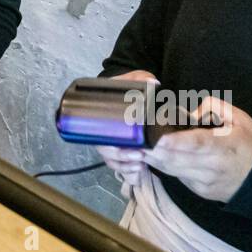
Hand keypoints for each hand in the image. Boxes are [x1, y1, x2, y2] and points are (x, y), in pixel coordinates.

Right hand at [94, 70, 158, 186]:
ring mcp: (109, 138)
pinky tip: (137, 172)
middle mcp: (101, 128)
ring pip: (109, 159)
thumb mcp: (135, 78)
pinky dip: (126, 171)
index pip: (98, 134)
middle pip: (104, 150)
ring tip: (140, 167)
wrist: (129, 89)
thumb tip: (153, 83)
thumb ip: (141, 79)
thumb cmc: (129, 85)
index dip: (112, 148)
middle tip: (139, 158)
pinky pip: (117, 164)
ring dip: (123, 167)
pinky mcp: (119, 146)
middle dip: (120, 159)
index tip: (131, 149)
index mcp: (101, 113)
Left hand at [142, 96, 251, 202]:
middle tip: (136, 140)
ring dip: (154, 159)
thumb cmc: (249, 144)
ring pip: (174, 170)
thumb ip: (215, 107)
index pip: (199, 144)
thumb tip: (191, 112)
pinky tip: (154, 157)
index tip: (160, 139)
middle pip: (179, 159)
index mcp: (225, 145)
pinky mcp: (200, 191)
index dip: (178, 142)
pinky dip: (165, 167)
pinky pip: (178, 177)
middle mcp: (214, 166)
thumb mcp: (239, 118)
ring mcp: (206, 181)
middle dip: (155, 150)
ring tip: (138, 147)